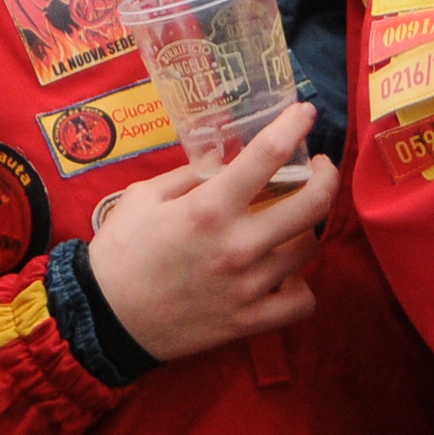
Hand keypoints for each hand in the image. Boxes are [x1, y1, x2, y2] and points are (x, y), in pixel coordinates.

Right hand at [83, 105, 333, 363]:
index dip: (294, 124)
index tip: (305, 112)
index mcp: (210, 208)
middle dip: (326, 177)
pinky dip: (300, 286)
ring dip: (305, 229)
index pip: (268, 154)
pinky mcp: (249, 322)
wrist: (106, 320)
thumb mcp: (145, 197)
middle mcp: (238, 245)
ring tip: (291, 222)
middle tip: (319, 169)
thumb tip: (226, 161)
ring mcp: (248, 287)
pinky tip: (285, 274)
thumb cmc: (121, 252)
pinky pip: (301, 302)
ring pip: (309, 249)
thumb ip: (191, 175)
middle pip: (312, 203)